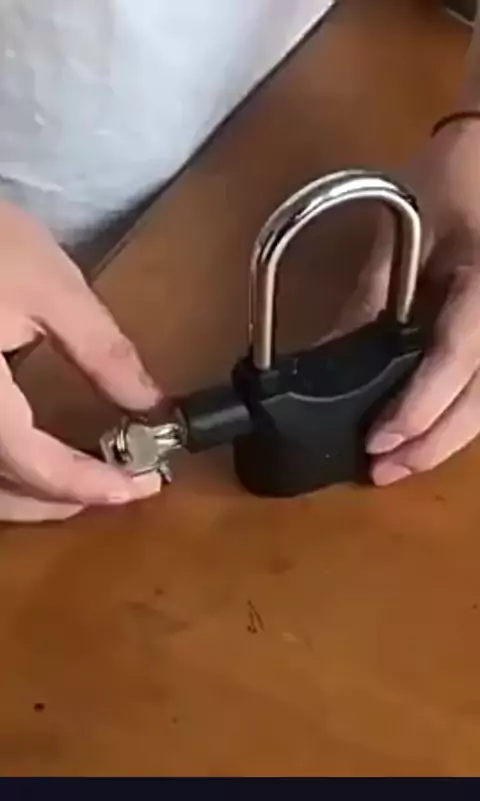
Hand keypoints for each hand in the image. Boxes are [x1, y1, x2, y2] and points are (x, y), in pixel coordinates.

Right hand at [0, 202, 161, 521]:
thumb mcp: (50, 287)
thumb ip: (103, 352)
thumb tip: (150, 403)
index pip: (38, 468)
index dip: (94, 485)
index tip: (146, 483)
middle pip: (2, 495)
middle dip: (65, 500)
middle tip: (123, 485)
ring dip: (29, 496)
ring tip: (84, 480)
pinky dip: (3, 473)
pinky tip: (28, 455)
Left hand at [337, 120, 479, 485]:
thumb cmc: (453, 177)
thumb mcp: (405, 232)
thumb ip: (371, 298)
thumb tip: (323, 358)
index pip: (457, 358)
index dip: (419, 407)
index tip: (377, 443)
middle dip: (431, 444)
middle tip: (381, 473)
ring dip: (444, 440)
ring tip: (397, 465)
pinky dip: (455, 416)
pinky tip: (424, 435)